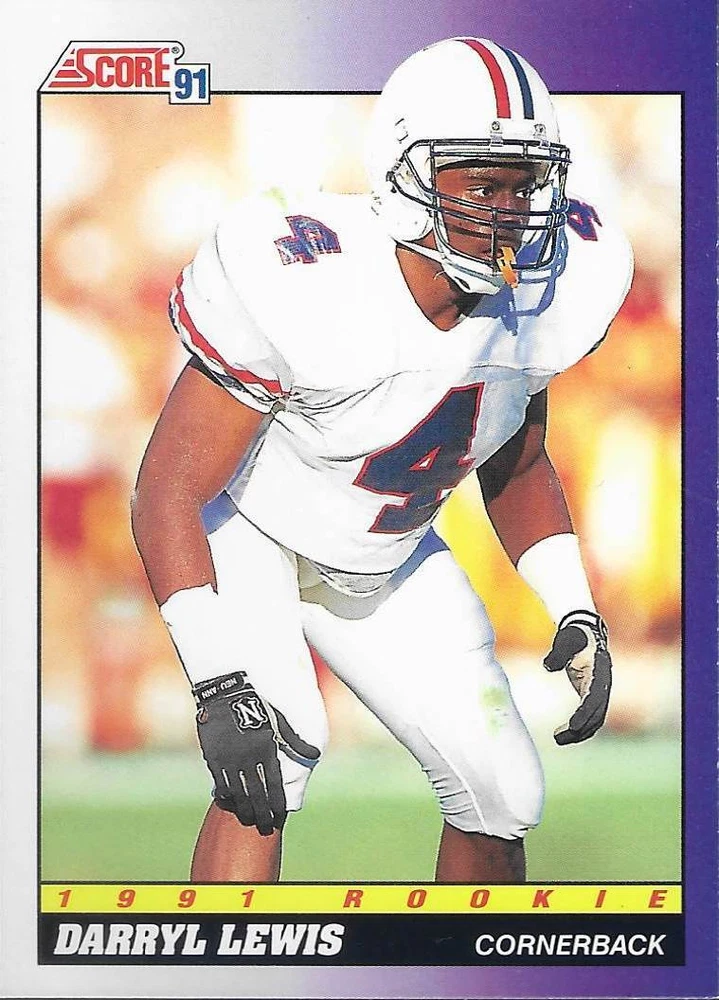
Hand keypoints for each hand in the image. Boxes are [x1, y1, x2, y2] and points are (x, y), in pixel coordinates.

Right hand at [193, 671, 319, 834]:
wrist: (226, 693)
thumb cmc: (257, 705)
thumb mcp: (279, 721)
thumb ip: (295, 741)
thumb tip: (315, 755)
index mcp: (266, 749)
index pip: (274, 783)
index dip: (277, 801)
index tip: (279, 815)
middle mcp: (248, 757)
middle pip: (257, 793)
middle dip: (262, 812)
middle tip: (266, 826)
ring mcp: (229, 758)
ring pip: (238, 791)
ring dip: (244, 807)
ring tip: (248, 818)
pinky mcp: (214, 757)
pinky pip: (220, 782)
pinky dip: (226, 794)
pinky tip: (229, 802)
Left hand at [543, 610, 611, 744]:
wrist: (585, 632)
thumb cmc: (573, 635)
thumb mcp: (565, 640)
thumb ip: (558, 653)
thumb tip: (548, 666)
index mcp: (598, 670)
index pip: (594, 696)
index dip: (584, 712)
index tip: (572, 725)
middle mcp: (603, 683)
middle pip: (596, 712)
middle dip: (580, 728)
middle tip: (558, 738)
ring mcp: (600, 690)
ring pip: (595, 718)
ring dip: (580, 732)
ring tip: (558, 739)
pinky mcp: (592, 694)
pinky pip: (590, 716)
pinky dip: (580, 727)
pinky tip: (565, 734)